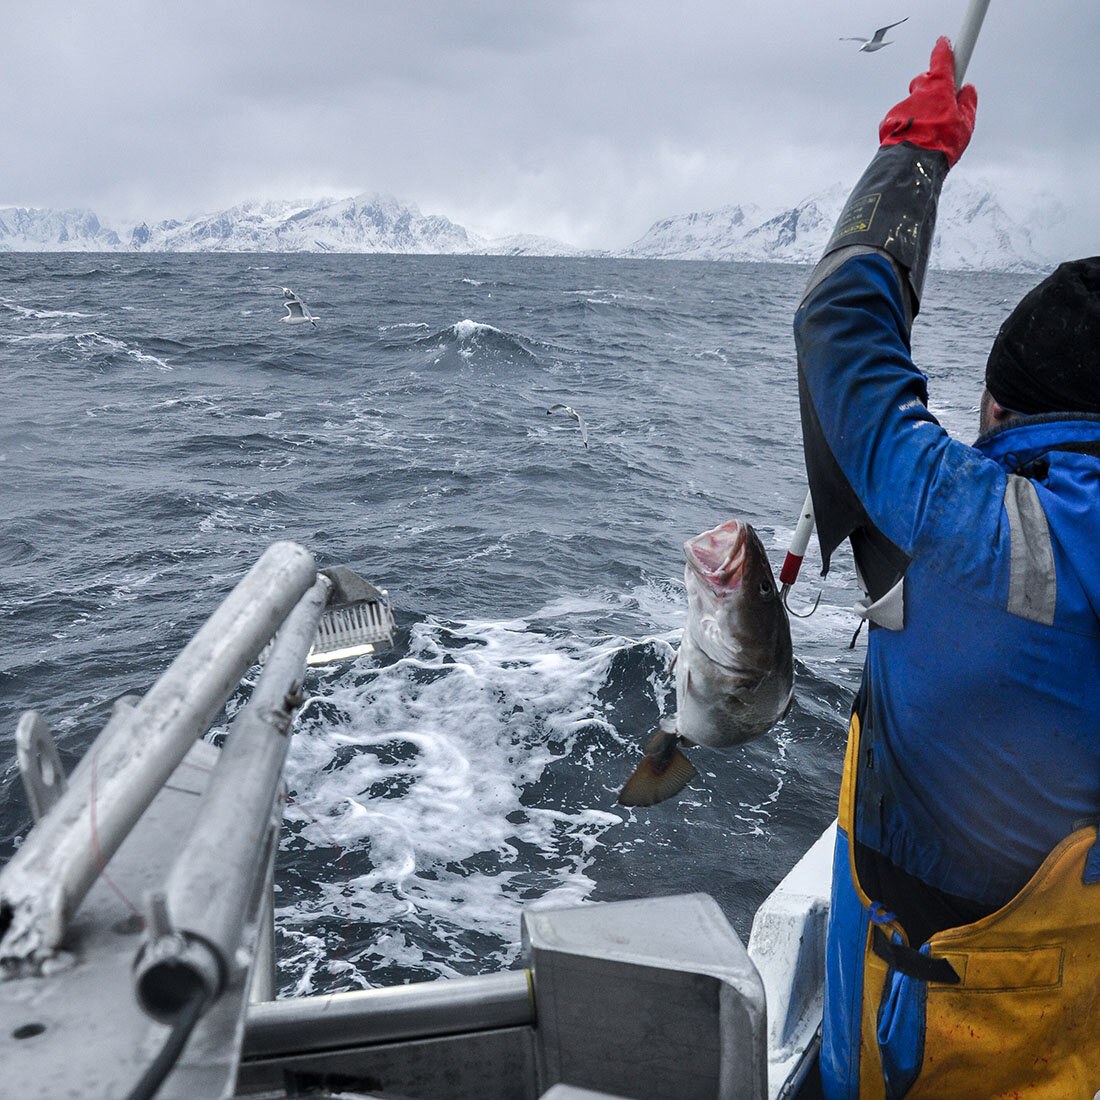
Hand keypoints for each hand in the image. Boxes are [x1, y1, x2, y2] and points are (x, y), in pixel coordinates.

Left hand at [878, 36, 976, 167]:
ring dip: (919, 112)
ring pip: (912, 104)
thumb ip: (968, 103)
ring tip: (926, 132)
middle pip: (924, 83)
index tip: (943, 43)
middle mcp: (917, 94)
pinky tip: (913, 138)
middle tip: (940, 104)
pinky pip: (900, 118)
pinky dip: (906, 125)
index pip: (941, 61)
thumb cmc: (940, 144)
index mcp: (938, 89)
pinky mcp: (888, 121)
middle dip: (931, 88)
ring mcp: (901, 107)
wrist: (911, 165)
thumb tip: (968, 90)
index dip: (943, 51)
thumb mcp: (965, 124)